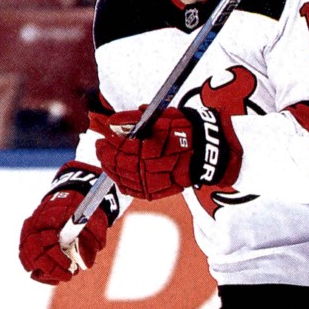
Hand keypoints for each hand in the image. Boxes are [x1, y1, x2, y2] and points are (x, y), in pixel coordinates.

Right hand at [19, 185, 108, 284]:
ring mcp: (28, 231)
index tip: (70, 266)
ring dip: (44, 271)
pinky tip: (52, 275)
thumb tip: (84, 264)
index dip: (58, 257)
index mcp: (49, 216)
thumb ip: (90, 242)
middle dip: (50, 268)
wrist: (72, 196)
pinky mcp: (27, 239)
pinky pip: (27, 258)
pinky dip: (38, 270)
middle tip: (67, 275)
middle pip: (33, 252)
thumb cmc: (84, 211)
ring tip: (60, 276)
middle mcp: (34, 224)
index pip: (46, 241)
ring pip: (27, 257)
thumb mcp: (93, 223)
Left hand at [90, 105, 239, 200]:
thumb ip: (134, 119)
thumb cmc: (186, 130)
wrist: (208, 150)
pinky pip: (135, 191)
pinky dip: (123, 184)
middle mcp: (154, 167)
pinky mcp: (159, 191)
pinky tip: (118, 177)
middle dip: (106, 156)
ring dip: (112, 170)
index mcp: (154, 147)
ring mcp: (156, 182)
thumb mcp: (162, 117)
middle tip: (100, 148)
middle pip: (120, 165)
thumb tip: (112, 121)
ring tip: (107, 161)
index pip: (121, 149)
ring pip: (124, 179)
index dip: (108, 144)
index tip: (101, 138)